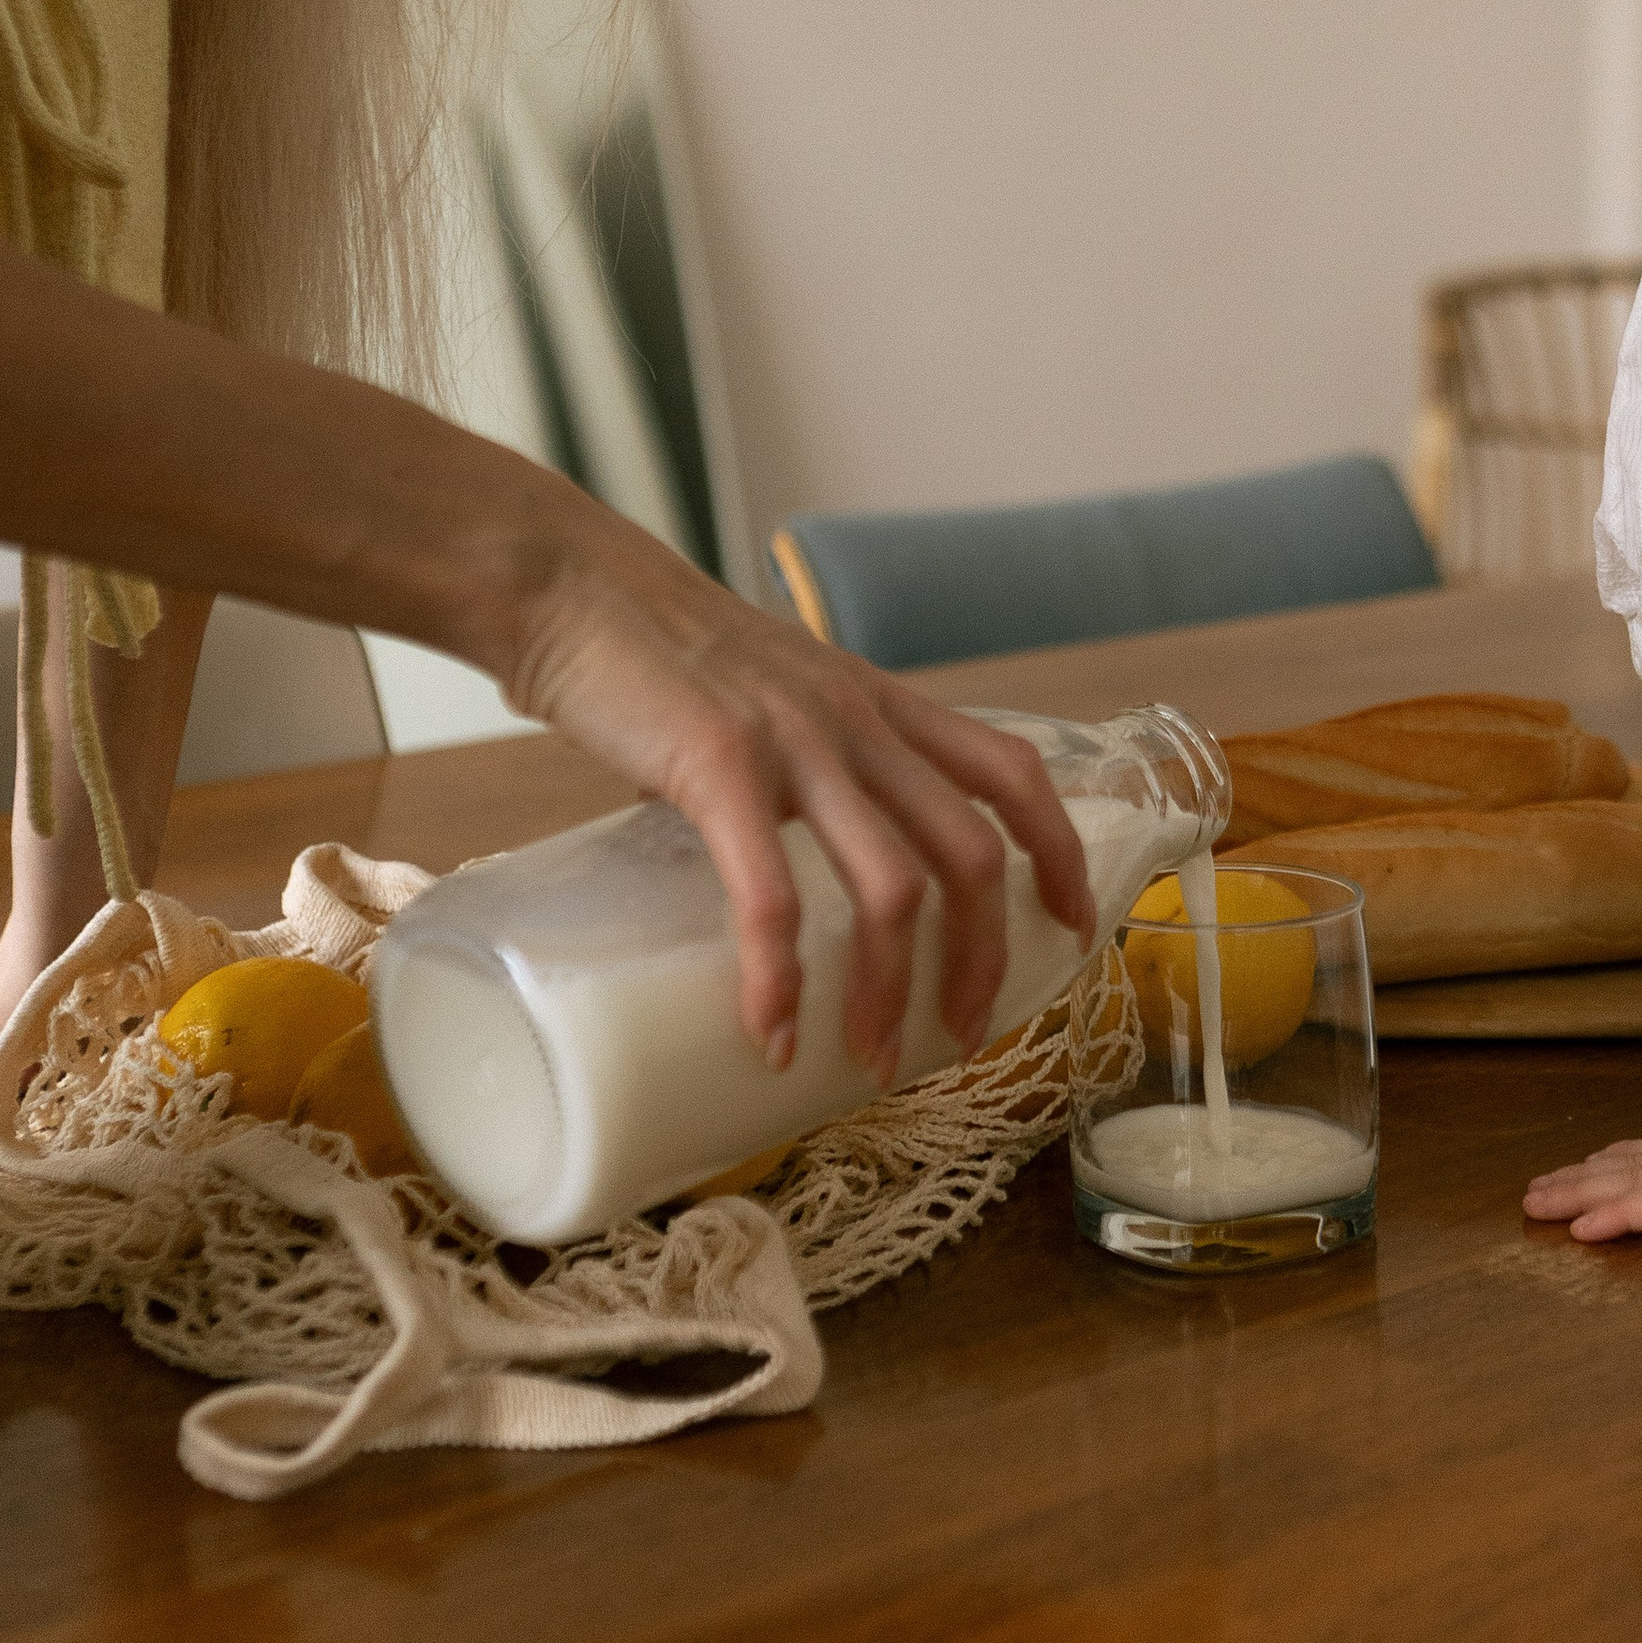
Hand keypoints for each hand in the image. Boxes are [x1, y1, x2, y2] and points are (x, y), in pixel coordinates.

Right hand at [504, 520, 1095, 1081]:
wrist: (569, 583)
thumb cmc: (651, 646)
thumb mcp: (766, 690)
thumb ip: (793, 761)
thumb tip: (776, 855)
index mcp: (877, 703)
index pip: (1011, 771)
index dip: (1057, 852)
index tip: (1073, 925)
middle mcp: (857, 721)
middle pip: (972, 851)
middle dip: (985, 956)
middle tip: (964, 1032)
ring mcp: (795, 743)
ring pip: (893, 887)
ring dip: (894, 989)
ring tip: (875, 1058)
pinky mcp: (718, 768)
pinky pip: (771, 896)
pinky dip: (779, 979)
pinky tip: (772, 1033)